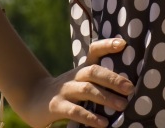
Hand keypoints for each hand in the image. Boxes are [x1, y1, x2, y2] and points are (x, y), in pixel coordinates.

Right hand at [16, 37, 134, 127]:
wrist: (33, 99)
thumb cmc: (65, 91)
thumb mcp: (79, 81)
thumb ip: (97, 80)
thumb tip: (126, 84)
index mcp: (81, 68)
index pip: (94, 50)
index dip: (107, 45)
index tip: (123, 44)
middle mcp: (73, 76)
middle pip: (94, 71)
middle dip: (113, 79)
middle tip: (130, 88)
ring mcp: (64, 90)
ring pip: (87, 90)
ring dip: (106, 97)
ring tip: (122, 105)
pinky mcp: (56, 106)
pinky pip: (75, 111)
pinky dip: (90, 117)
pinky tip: (103, 123)